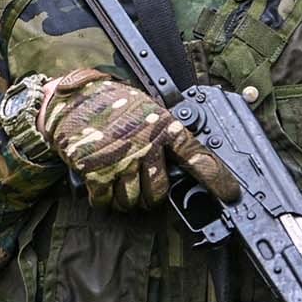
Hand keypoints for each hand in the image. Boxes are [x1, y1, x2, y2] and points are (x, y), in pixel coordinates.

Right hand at [36, 69, 237, 208]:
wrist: (72, 100)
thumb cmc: (111, 102)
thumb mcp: (147, 108)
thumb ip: (163, 132)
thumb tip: (179, 160)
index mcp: (163, 128)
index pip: (198, 158)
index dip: (217, 180)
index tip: (230, 195)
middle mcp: (146, 146)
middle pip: (158, 192)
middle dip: (150, 198)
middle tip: (141, 190)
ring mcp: (121, 161)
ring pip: (132, 201)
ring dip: (126, 201)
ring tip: (118, 186)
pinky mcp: (96, 171)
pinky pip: (106, 201)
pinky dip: (103, 200)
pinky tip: (101, 187)